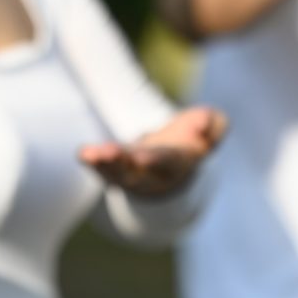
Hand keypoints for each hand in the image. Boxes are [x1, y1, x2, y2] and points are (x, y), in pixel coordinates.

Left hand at [79, 107, 228, 198]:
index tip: (142, 157)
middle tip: (109, 153)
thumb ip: (213, 124)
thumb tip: (202, 124)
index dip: (154, 160)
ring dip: (103, 163)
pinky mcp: (113, 168)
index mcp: (176, 163)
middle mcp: (151, 173)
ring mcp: (130, 174)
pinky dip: (92, 162)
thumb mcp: (211, 127)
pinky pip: (101, 168)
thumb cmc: (192, 138)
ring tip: (91, 154)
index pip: (165, 162)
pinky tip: (83, 153)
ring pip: (115, 172)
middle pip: (135, 170)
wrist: (173, 160)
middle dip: (122, 162)